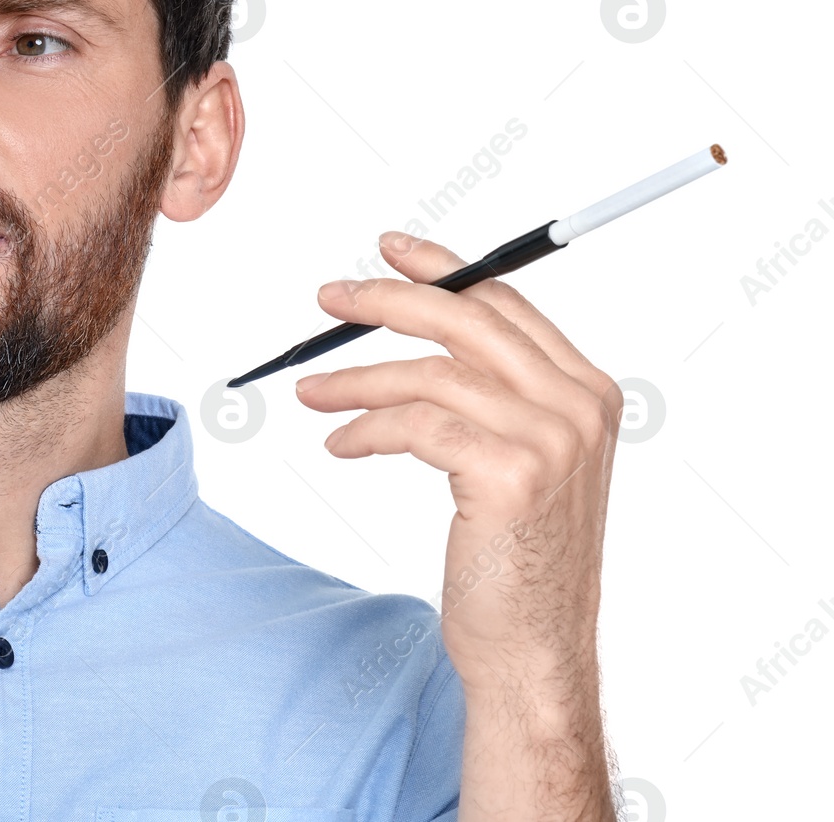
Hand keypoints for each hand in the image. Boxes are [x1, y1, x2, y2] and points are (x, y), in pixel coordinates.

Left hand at [295, 231, 620, 700]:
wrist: (532, 647)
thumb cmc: (515, 557)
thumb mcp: (518, 459)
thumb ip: (491, 392)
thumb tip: (416, 325)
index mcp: (589, 390)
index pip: (506, 302)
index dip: (443, 267)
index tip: (388, 251)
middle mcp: (580, 405)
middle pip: (466, 318)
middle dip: (387, 300)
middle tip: (328, 298)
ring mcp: (551, 438)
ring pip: (428, 373)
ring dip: (356, 378)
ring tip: (310, 392)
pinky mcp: (510, 473)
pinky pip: (413, 425)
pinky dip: (364, 428)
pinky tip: (340, 444)